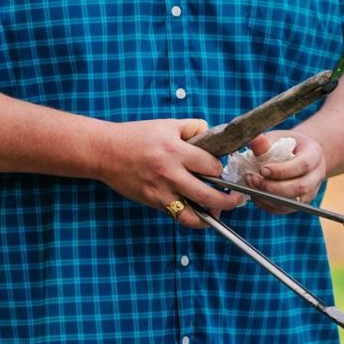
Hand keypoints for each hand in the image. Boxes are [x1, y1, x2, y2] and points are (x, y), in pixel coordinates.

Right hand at [89, 117, 244, 228]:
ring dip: (212, 214)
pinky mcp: (153, 201)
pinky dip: (192, 219)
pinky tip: (201, 216)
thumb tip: (213, 135)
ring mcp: (161, 190)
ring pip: (194, 213)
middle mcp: (170, 173)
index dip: (221, 169)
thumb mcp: (167, 125)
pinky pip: (178, 216)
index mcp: (175, 150)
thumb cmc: (137, 136)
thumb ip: (193, 128)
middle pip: (208, 194)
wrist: (105, 152)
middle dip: (228, 200)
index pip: (211, 166)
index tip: (223, 170)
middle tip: (238, 200)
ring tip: (220, 211)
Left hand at [242, 130, 327, 202]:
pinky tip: (256, 195)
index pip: (303, 165)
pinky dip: (268, 204)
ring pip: (294, 202)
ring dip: (269, 197)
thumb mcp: (278, 138)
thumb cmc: (287, 145)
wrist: (300, 154)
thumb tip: (255, 141)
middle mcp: (317, 174)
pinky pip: (285, 209)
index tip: (262, 170)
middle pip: (301, 187)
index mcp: (315, 154)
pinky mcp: (301, 203)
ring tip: (252, 187)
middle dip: (274, 187)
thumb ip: (266, 143)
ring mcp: (312, 191)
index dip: (282, 170)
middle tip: (253, 180)